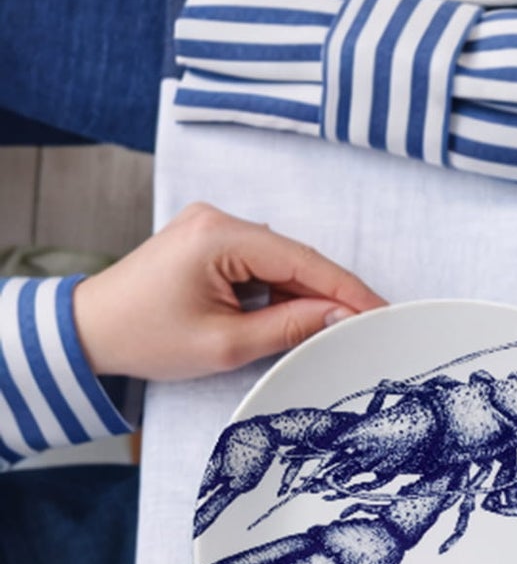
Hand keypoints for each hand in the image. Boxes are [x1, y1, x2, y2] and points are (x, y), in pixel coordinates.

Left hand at [71, 203, 381, 382]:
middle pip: (296, 258)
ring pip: (281, 262)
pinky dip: (279, 291)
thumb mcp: (227, 343)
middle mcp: (217, 219)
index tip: (382, 312)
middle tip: (366, 326)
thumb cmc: (146, 337)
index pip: (304, 261)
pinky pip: (261, 263)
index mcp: (219, 237)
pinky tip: (289, 317)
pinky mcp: (209, 240)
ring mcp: (212, 226)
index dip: (348, 290)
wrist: (88, 330)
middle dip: (330, 294)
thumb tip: (340, 316)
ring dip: (303, 294)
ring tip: (323, 330)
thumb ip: (290, 326)